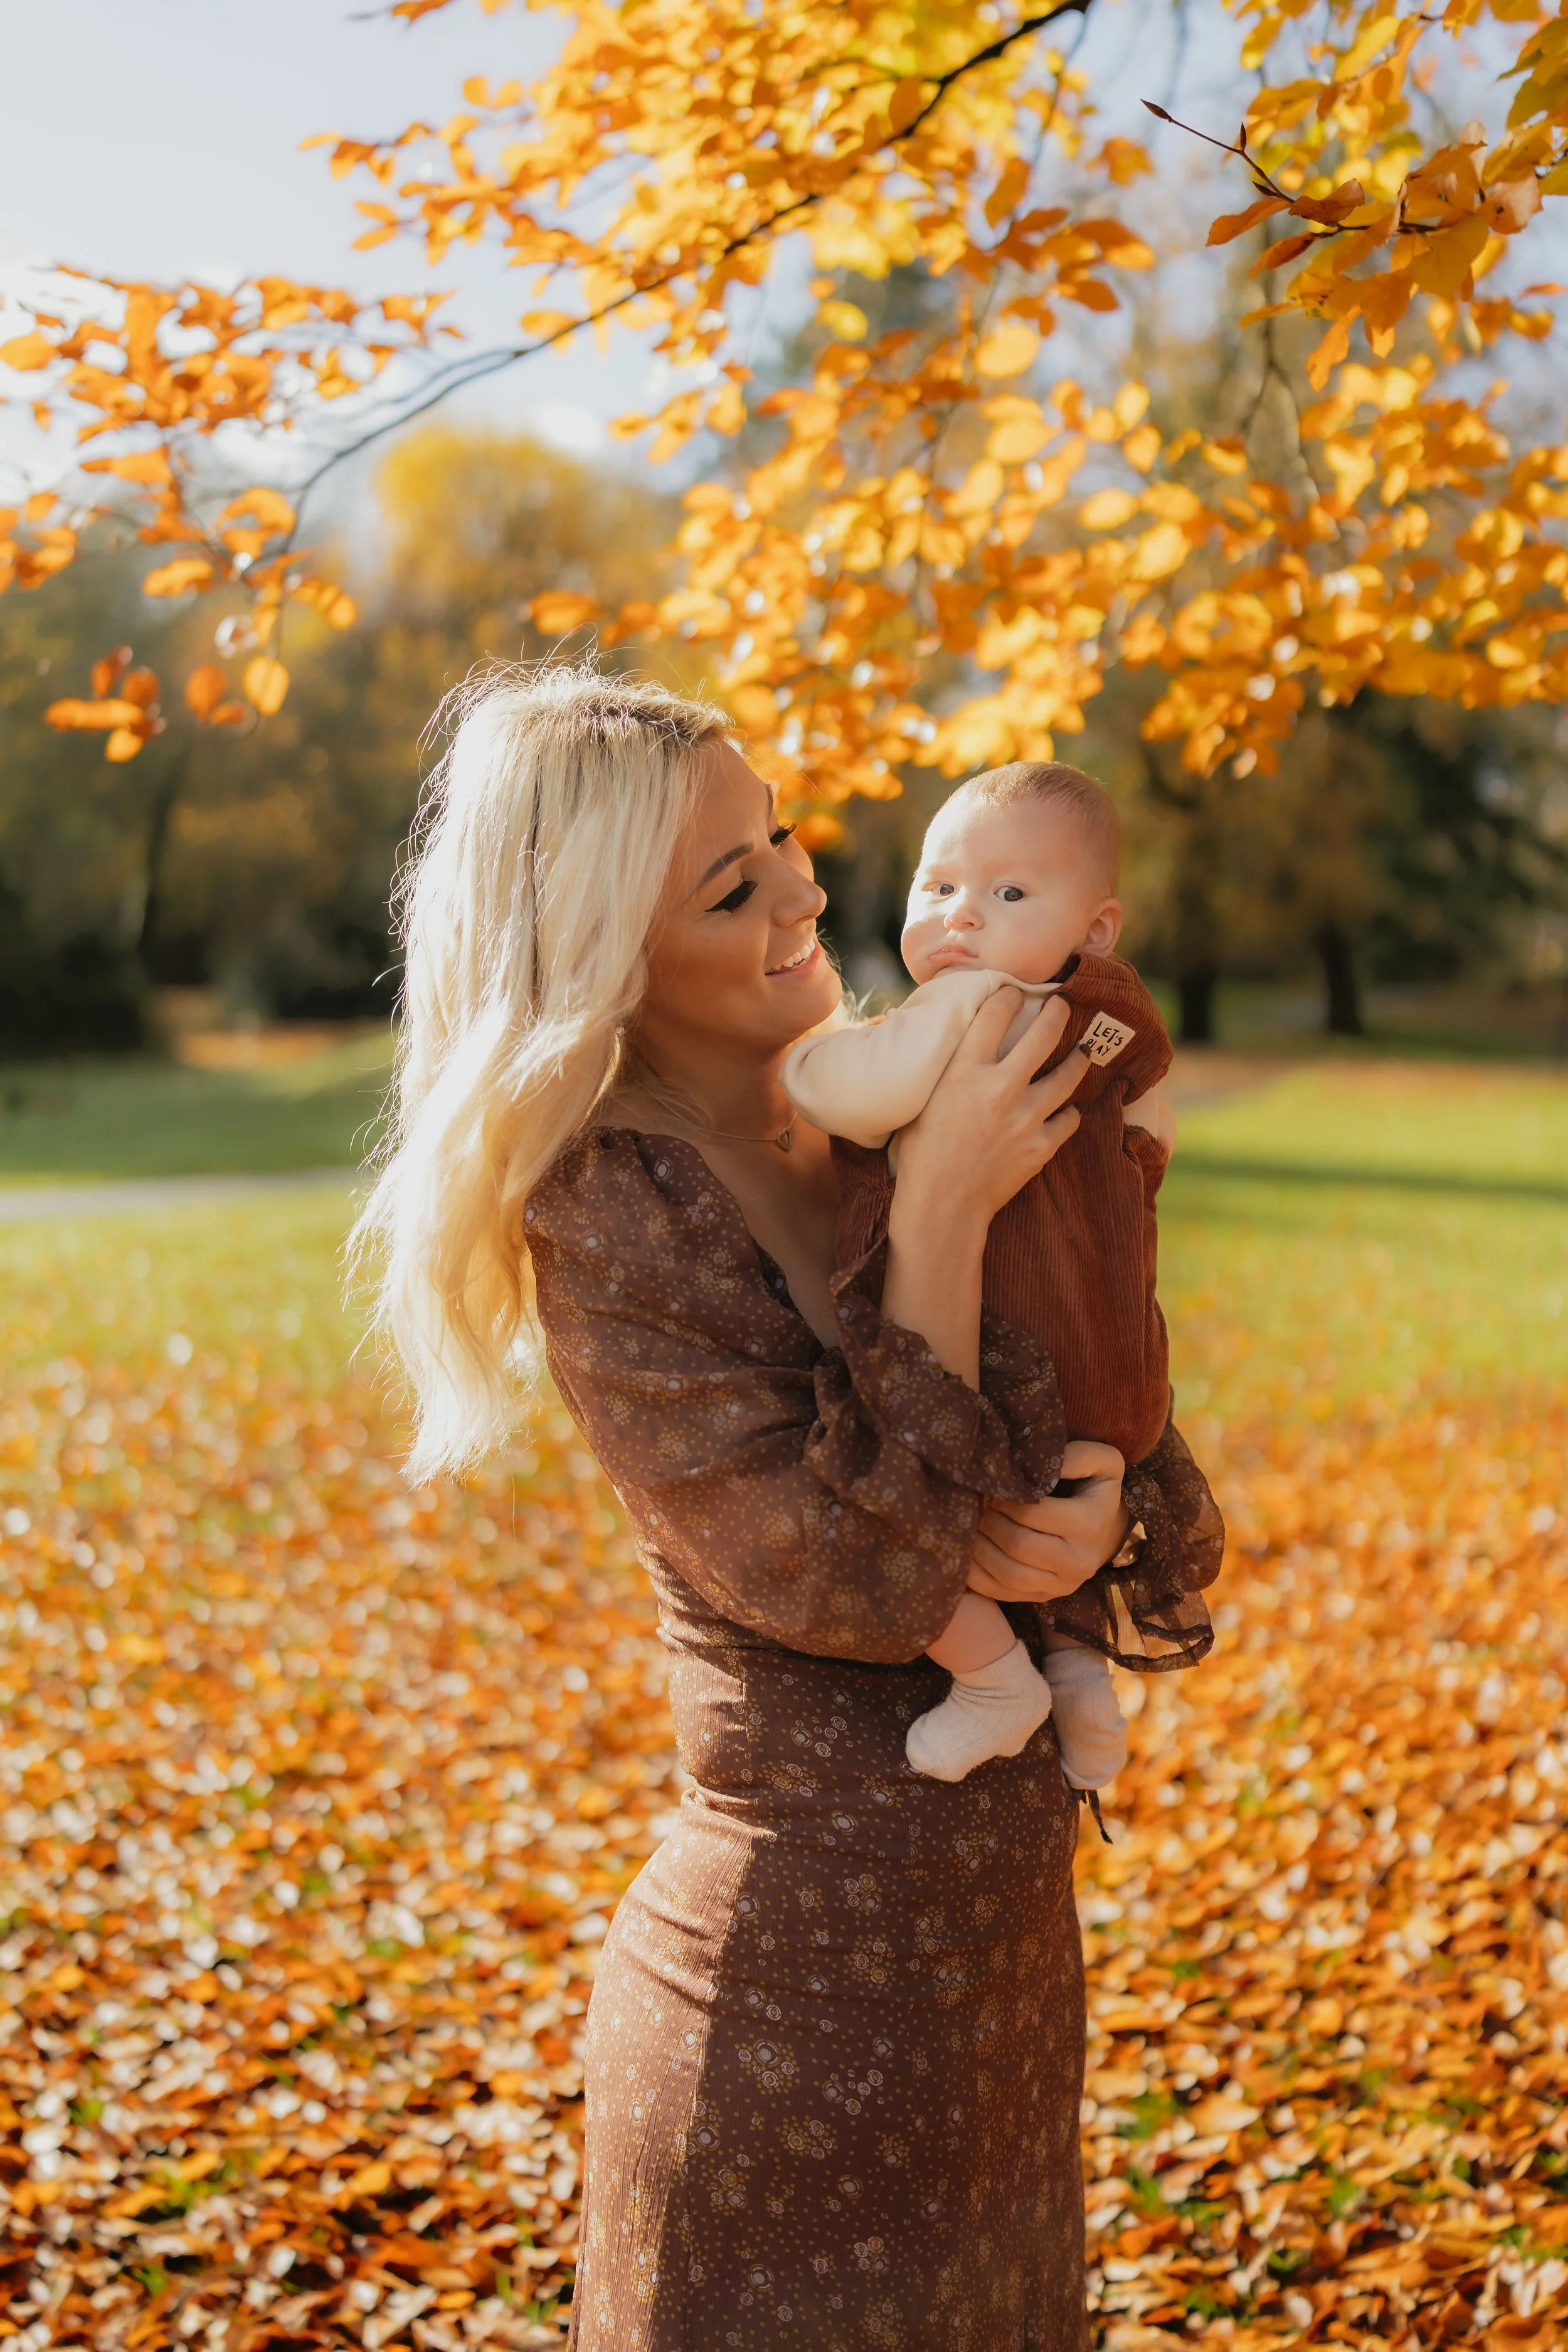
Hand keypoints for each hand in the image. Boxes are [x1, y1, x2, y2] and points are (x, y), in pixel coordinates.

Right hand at [891, 989, 1085, 1232]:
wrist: (941, 1207)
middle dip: (1058, 1014)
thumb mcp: (919, 1100)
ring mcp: (1026, 1118)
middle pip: (1043, 1035)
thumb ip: (938, 1065)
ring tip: (1081, 1053)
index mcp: (965, 1072)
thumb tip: (925, 1031)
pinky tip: (1066, 1107)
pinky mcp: (1041, 1146)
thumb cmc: (920, 1153)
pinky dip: (1068, 1112)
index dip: (1009, 996)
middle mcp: (1000, 1088)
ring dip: (1077, 1060)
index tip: (1015, 992)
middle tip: (1063, 1006)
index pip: (996, 1014)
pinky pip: (1068, 1119)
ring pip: (1068, 1075)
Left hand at [966, 1441, 1128, 1603]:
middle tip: (976, 1505)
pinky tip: (967, 1554)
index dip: (1005, 1500)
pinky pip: (1003, 1594)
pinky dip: (978, 1577)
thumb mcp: (1103, 1463)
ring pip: (1009, 1575)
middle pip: (1019, 1546)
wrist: (1111, 1532)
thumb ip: (1076, 1456)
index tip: (991, 1488)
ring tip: (969, 1526)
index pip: (1034, 1514)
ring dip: (980, 1550)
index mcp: (1089, 1525)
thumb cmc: (1098, 1490)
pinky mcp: (1044, 1597)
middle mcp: (1077, 1561)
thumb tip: (1036, 1462)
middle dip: (989, 1524)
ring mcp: (1061, 1585)